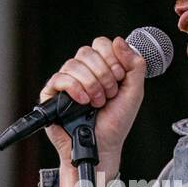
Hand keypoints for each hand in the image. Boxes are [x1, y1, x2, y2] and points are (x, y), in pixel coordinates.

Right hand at [39, 35, 146, 163]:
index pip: (101, 44)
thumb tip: (118, 41)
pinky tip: (83, 101)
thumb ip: (135, 65)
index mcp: (101, 67)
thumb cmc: (116, 122)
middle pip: (86, 51)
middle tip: (109, 94)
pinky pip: (59, 78)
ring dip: (91, 84)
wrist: (103, 146)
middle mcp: (82, 72)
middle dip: (103, 74)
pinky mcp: (52, 94)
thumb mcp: (134, 91)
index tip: (119, 77)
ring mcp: (66, 82)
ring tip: (96, 102)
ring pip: (73, 64)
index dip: (111, 57)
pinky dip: (74, 88)